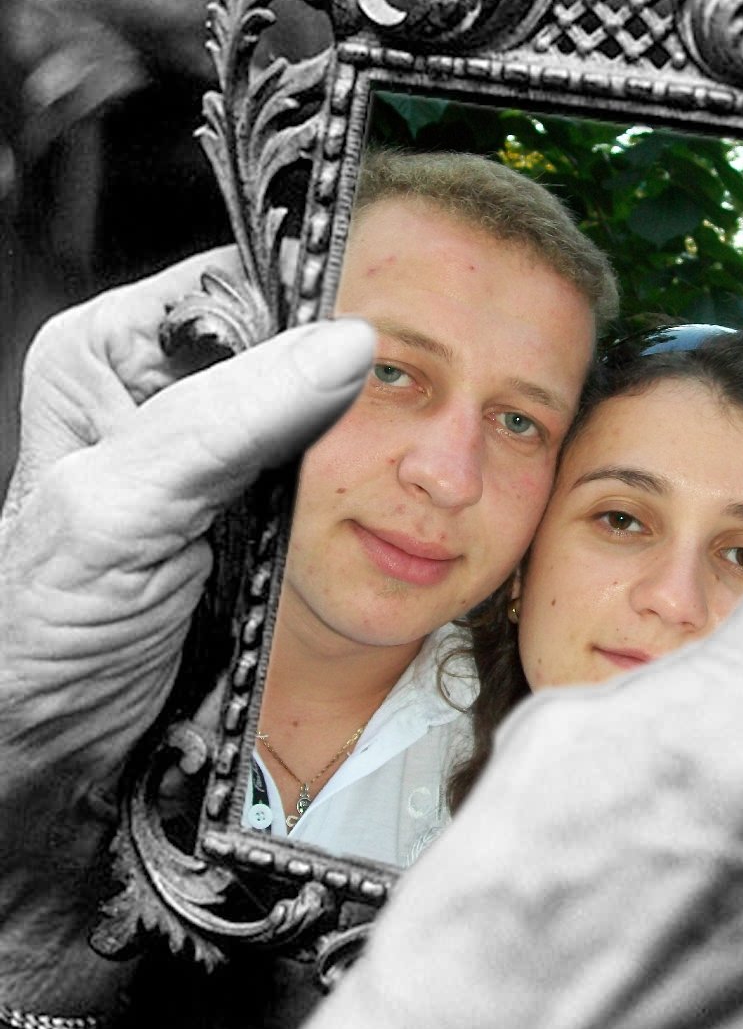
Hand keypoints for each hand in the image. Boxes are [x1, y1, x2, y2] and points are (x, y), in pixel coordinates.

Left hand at [0, 257, 374, 1017]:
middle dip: (347, 372)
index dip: (312, 297)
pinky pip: (322, 471)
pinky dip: (353, 487)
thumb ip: (228, 421)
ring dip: (358, 434)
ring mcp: (212, 449)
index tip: (392, 330)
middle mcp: (160, 385)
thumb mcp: (128, 507)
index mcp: (110, 349)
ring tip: (402, 448)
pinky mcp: (250, 506)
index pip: (235, 283)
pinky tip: (372, 495)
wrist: (52, 745)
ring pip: (315, 408)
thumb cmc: (45, 626)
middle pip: (287, 342)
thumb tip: (343, 346)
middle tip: (410, 401)